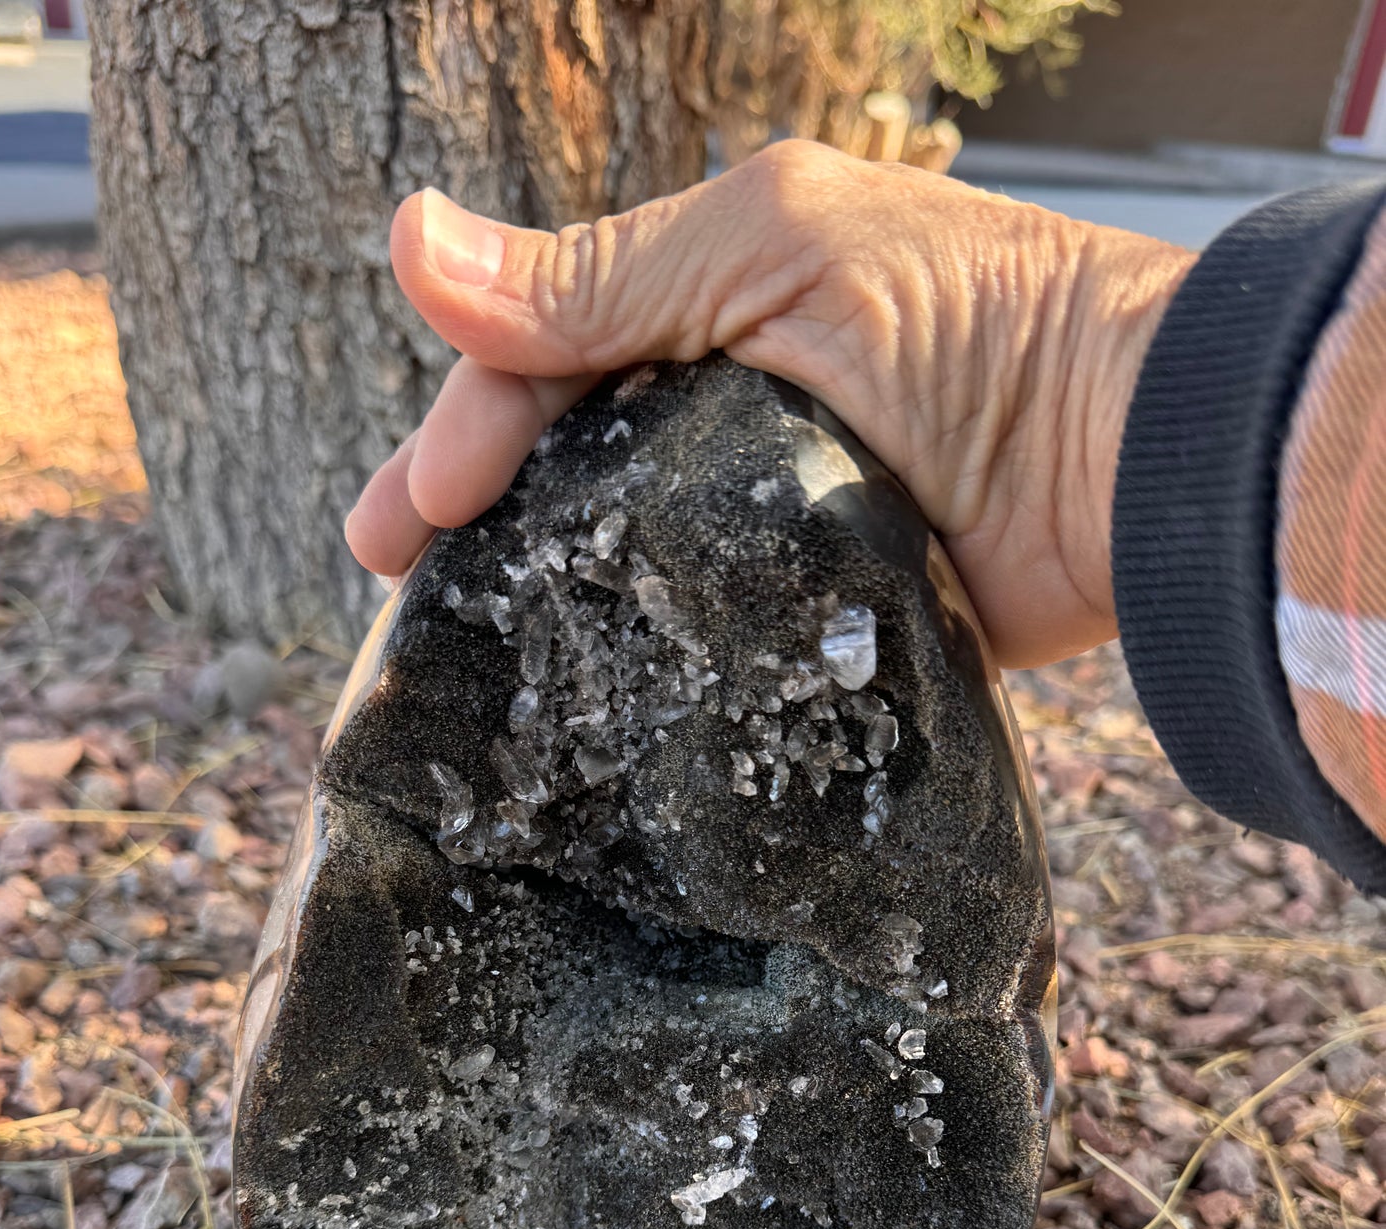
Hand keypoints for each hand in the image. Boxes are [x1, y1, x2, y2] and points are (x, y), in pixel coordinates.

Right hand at [346, 141, 1191, 668]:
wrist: (1132, 460)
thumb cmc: (973, 322)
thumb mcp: (768, 258)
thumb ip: (596, 278)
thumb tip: (406, 240)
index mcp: (720, 301)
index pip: (554, 353)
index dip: (468, 426)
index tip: (406, 519)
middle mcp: (738, 406)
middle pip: (573, 457)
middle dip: (473, 515)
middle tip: (389, 581)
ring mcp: (778, 512)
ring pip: (630, 553)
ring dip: (546, 592)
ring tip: (466, 655)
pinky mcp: (823, 606)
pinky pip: (713, 632)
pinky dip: (648, 657)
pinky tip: (588, 695)